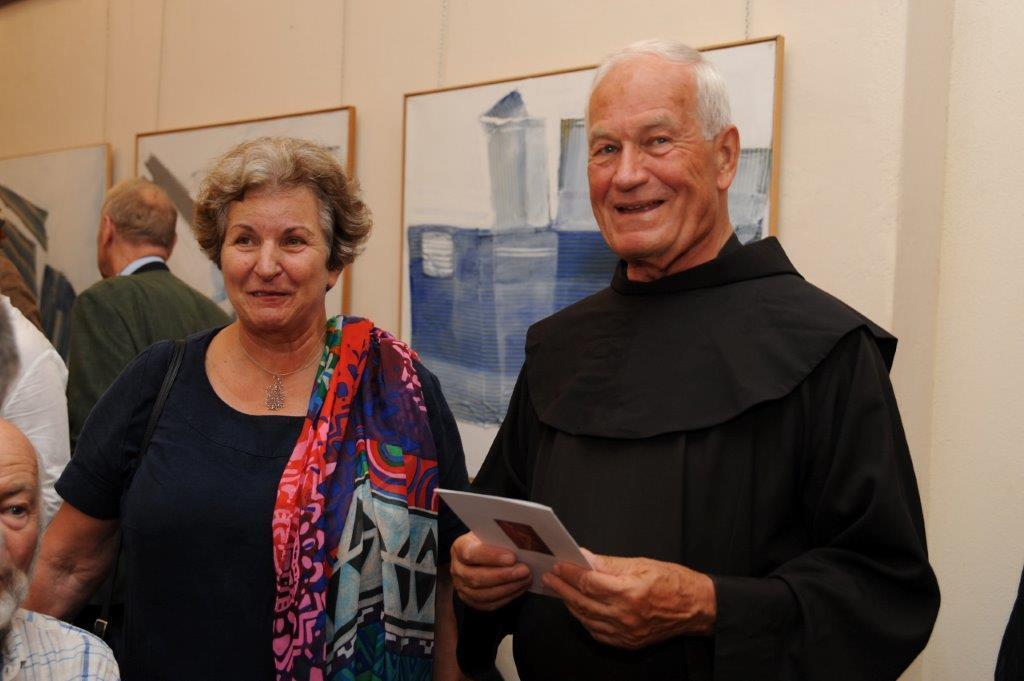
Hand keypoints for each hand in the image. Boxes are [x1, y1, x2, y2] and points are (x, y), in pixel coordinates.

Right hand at [449, 532, 531, 610]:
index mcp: (460, 547)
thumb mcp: (489, 533)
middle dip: (504, 576)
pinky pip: (488, 604)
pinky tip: (519, 588)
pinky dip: (506, 597)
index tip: (512, 558)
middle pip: (477, 577)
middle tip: (525, 571)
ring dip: (508, 588)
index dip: (492, 557)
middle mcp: (457, 568)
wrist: (479, 553)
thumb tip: (520, 544)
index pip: (471, 554)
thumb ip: (500, 538)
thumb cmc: (487, 540)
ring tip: (525, 580)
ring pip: (483, 594)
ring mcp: (461, 586)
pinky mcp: (470, 600)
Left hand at [541, 550, 715, 649]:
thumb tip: (585, 558)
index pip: (589, 582)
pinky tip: (577, 608)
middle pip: (582, 602)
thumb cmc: (674, 582)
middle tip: (551, 576)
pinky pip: (597, 632)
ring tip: (559, 589)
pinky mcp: (628, 642)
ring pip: (586, 618)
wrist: (697, 607)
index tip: (559, 564)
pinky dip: (584, 619)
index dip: (570, 572)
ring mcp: (626, 633)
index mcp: (630, 593)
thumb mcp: (642, 564)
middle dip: (562, 587)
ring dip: (569, 603)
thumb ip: (609, 564)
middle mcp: (626, 616)